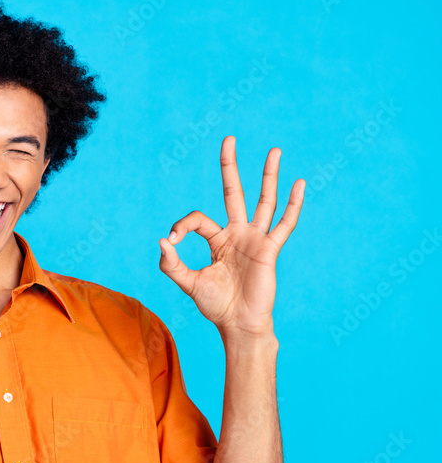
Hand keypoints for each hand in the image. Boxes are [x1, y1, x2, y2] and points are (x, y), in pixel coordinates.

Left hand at [158, 136, 303, 337]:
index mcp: (217, 240)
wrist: (238, 324)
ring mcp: (255, 239)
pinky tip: (299, 183)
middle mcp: (237, 233)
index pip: (198, 218)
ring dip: (268, 175)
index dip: (183, 224)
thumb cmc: (216, 305)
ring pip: (263, 200)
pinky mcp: (269, 249)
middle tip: (228, 138)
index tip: (174, 240)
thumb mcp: (188, 283)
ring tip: (274, 149)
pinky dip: (293, 204)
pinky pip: (284, 224)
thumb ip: (171, 264)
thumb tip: (163, 240)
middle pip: (233, 192)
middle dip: (230, 166)